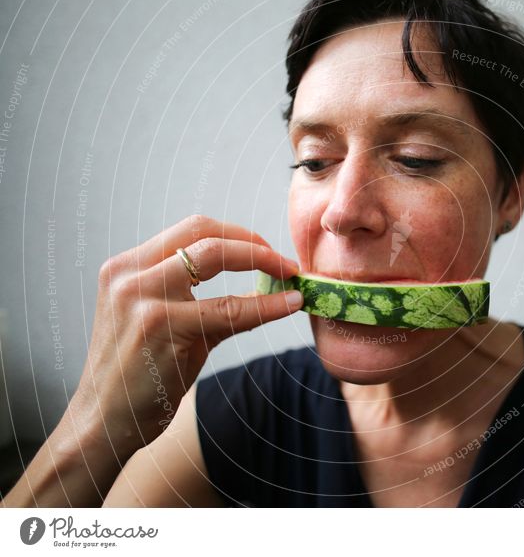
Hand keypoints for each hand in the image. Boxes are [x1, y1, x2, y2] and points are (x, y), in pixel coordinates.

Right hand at [69, 215, 301, 455]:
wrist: (104, 422)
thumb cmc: (140, 375)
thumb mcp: (168, 324)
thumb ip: (208, 302)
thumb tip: (265, 286)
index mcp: (128, 267)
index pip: (191, 229)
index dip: (237, 234)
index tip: (267, 250)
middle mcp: (129, 273)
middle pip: (203, 232)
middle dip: (252, 243)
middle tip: (284, 262)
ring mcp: (141, 296)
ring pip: (214, 257)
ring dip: (261, 261)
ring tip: (290, 276)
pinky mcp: (159, 325)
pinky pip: (228, 308)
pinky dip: (265, 305)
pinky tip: (288, 305)